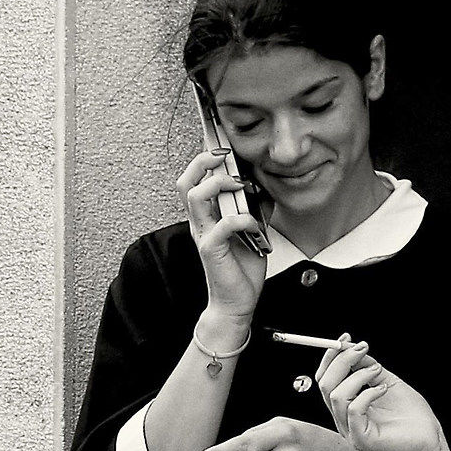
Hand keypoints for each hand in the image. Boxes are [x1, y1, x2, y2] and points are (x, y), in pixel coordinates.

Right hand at [179, 147, 267, 328]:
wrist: (237, 303)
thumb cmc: (241, 270)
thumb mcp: (253, 232)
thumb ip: (254, 209)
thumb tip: (264, 188)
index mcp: (206, 216)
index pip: (194, 179)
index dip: (202, 159)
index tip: (222, 146)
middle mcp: (200, 223)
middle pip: (185, 181)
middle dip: (203, 162)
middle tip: (225, 158)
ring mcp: (203, 235)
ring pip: (195, 196)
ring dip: (219, 184)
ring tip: (240, 186)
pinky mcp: (212, 250)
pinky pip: (223, 225)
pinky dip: (242, 219)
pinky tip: (254, 225)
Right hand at [317, 338, 447, 450]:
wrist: (429, 436)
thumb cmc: (410, 412)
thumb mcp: (385, 380)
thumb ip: (365, 366)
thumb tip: (349, 346)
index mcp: (345, 405)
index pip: (325, 379)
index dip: (331, 357)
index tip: (346, 338)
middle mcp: (342, 418)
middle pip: (325, 385)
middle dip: (342, 361)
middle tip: (363, 349)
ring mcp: (350, 431)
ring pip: (337, 396)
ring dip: (358, 376)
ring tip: (378, 371)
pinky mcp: (360, 440)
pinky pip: (353, 410)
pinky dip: (368, 393)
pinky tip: (384, 390)